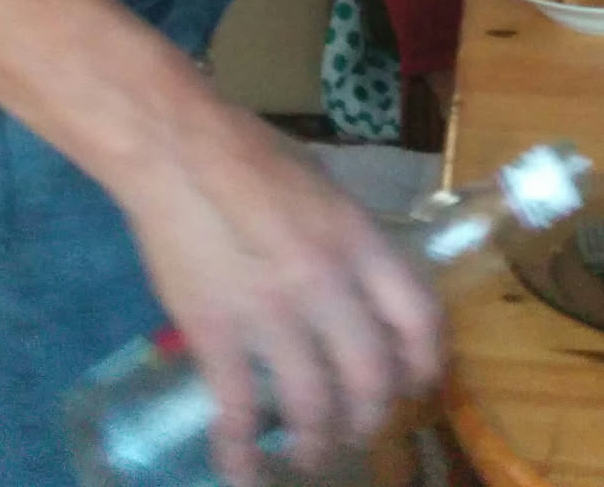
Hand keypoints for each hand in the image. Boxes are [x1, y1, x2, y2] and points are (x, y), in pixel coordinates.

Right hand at [119, 99, 441, 484]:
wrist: (177, 149)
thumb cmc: (252, 154)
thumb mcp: (324, 186)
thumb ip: (347, 239)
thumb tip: (363, 283)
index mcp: (357, 240)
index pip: (416, 316)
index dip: (426, 362)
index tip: (419, 383)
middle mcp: (325, 283)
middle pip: (370, 376)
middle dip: (371, 415)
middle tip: (360, 428)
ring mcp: (271, 313)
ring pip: (312, 405)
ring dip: (317, 443)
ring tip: (310, 454)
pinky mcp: (216, 332)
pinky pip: (238, 410)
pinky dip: (242, 452)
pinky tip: (243, 469)